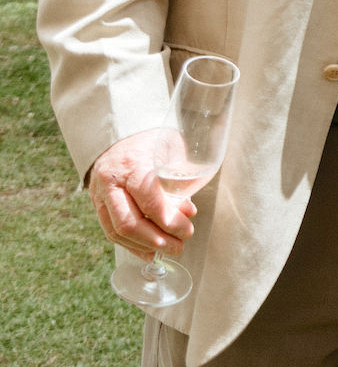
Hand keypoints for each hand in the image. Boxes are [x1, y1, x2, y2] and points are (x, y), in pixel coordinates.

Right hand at [88, 129, 197, 261]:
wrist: (121, 135)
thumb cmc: (153, 142)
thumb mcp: (172, 150)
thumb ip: (180, 180)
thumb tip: (188, 212)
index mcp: (131, 164)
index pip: (147, 198)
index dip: (167, 219)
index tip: (186, 229)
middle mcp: (110, 182)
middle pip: (128, 221)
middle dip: (156, 239)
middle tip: (179, 245)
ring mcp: (99, 195)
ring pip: (116, 231)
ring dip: (144, 246)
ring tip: (168, 250)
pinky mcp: (97, 205)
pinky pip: (110, 231)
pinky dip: (130, 245)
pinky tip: (148, 252)